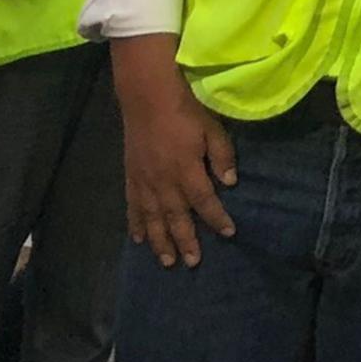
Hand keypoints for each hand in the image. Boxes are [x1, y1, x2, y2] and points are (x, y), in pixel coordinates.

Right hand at [111, 36, 236, 266]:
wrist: (146, 98)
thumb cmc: (185, 111)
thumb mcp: (212, 129)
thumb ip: (222, 156)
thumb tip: (230, 184)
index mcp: (186, 169)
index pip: (204, 201)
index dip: (217, 218)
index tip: (229, 233)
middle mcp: (163, 181)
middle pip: (176, 217)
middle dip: (186, 241)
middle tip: (192, 263)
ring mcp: (144, 181)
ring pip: (152, 218)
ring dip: (159, 241)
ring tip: (167, 261)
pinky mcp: (130, 177)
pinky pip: (133, 207)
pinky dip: (135, 224)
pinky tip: (137, 239)